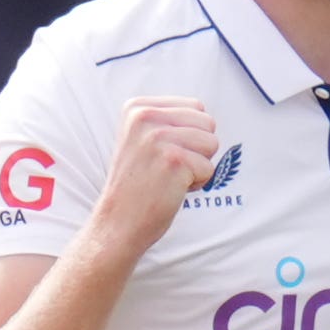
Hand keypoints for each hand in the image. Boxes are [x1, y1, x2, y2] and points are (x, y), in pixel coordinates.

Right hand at [91, 97, 218, 255]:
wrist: (117, 221)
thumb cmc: (138, 184)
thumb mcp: (142, 138)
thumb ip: (168, 121)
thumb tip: (205, 116)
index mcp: (137, 107)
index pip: (196, 107)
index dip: (189, 135)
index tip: (162, 154)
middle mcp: (146, 116)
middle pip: (207, 123)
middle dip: (197, 149)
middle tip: (167, 168)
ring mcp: (159, 137)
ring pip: (211, 143)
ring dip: (198, 166)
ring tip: (169, 177)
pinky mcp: (174, 160)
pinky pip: (209, 168)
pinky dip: (196, 184)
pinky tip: (171, 189)